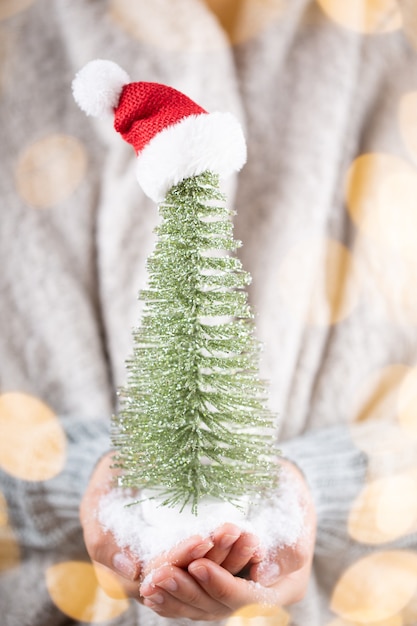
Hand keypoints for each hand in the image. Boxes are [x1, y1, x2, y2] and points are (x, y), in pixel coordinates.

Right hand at [79, 452, 251, 600]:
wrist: (126, 467)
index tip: (201, 540)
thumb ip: (102, 538)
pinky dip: (235, 552)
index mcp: (127, 573)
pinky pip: (218, 560)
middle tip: (233, 533)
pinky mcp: (199, 555)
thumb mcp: (95, 505)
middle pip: (188, 578)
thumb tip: (131, 569)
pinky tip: (254, 538)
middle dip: (213, 558)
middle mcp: (157, 577)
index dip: (179, 558)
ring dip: (230, 557)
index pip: (158, 573)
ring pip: (207, 573)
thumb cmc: (108, 485)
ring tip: (249, 535)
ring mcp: (180, 567)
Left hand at [140, 459, 315, 620]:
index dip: (222, 583)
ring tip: (150, 585)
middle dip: (190, 592)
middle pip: (222, 607)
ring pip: (204, 608)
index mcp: (287, 584)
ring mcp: (238, 591)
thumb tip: (262, 575)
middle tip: (161, 576)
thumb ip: (289, 546)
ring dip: (175, 598)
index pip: (250, 596)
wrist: (282, 486)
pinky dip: (173, 597)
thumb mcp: (298, 507)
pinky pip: (195, 599)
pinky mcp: (218, 583)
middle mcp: (261, 596)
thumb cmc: (290, 490)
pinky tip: (150, 589)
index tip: (197, 565)